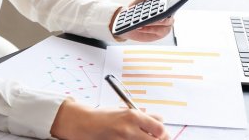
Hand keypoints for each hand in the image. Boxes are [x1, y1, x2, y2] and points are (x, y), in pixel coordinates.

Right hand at [50, 99, 168, 139]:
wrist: (85, 124)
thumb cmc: (104, 117)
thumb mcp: (124, 110)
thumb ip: (143, 115)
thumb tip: (160, 120)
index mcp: (133, 116)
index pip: (160, 128)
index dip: (163, 132)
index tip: (161, 133)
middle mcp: (129, 129)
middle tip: (155, 139)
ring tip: (140, 138)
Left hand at [111, 0, 181, 41]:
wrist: (126, 21)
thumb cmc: (139, 6)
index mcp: (168, 4)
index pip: (178, 1)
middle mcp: (169, 15)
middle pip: (173, 14)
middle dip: (163, 13)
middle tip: (158, 13)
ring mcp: (166, 25)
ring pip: (167, 23)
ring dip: (154, 22)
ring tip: (143, 21)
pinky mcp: (160, 33)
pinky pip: (161, 31)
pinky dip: (151, 29)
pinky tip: (142, 27)